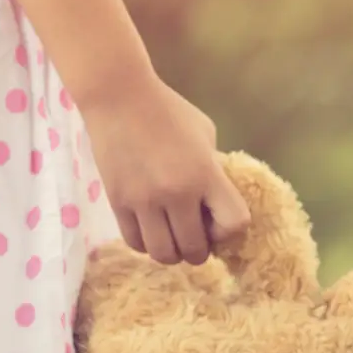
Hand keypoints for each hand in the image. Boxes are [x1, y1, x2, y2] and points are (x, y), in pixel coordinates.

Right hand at [81, 77, 250, 265]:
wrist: (119, 98)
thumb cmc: (168, 110)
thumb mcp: (205, 133)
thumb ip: (212, 168)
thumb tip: (213, 200)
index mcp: (205, 173)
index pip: (234, 223)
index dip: (229, 230)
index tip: (217, 220)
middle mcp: (177, 193)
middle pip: (195, 250)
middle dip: (199, 249)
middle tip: (193, 235)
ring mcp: (145, 201)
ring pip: (164, 254)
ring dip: (172, 252)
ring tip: (171, 237)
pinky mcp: (118, 203)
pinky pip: (136, 243)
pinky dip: (146, 244)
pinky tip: (149, 229)